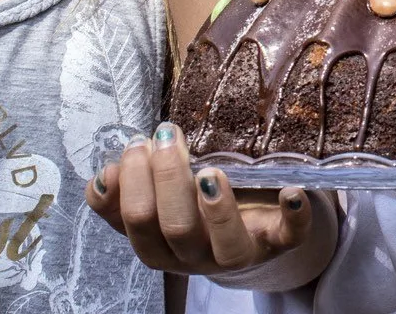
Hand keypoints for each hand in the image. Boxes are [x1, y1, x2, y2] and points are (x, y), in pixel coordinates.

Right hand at [86, 123, 319, 277]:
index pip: (136, 224)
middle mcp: (196, 257)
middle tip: (167, 138)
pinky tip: (291, 192)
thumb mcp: (158, 197)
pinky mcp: (279, 242)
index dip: (131, 186)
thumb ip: (126, 189)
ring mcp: (240, 252)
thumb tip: (103, 174)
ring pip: (224, 244)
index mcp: (161, 245)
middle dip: (167, 181)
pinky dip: (293, 216)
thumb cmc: (195, 204)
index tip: (136, 145)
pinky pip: (290, 237)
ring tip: (210, 171)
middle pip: (175, 230)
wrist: (251, 226)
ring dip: (217, 207)